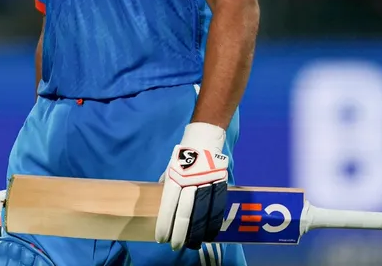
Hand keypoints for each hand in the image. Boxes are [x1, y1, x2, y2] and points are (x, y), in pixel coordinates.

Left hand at [155, 122, 229, 250]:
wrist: (204, 136)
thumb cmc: (183, 155)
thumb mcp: (170, 168)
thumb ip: (167, 185)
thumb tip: (162, 204)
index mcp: (175, 176)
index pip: (169, 205)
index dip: (165, 224)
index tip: (161, 238)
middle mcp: (191, 180)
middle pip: (185, 212)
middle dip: (180, 233)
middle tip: (175, 246)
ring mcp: (207, 181)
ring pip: (203, 212)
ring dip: (198, 232)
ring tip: (193, 245)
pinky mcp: (220, 182)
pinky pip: (218, 206)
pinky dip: (214, 222)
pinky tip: (210, 234)